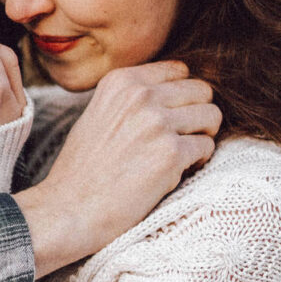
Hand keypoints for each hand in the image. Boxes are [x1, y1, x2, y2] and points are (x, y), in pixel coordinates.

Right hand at [14, 61, 220, 276]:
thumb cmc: (82, 170)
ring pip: (212, 116)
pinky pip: (207, 147)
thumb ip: (133, 98)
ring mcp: (157, 123)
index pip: (180, 71)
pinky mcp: (171, 154)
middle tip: (180, 139)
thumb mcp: (99, 114)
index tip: (170, 119)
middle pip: (202, 91)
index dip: (181, 97)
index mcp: (122, 81)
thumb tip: (173, 92)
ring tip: (179, 156)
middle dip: (197, 116)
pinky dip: (197, 162)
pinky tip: (174, 173)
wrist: (68, 211)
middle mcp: (141, 96)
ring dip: (201, 137)